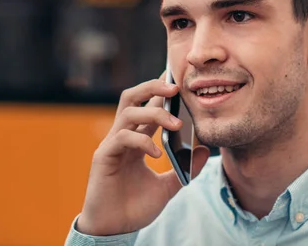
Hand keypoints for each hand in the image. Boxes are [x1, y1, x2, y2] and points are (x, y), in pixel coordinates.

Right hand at [76, 74, 209, 235]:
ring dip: (154, 114)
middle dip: (152, 87)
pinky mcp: (103, 157)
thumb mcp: (168, 187)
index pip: (148, 106)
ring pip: (128, 112)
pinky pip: (122, 138)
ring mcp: (112, 144)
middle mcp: (123, 136)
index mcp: (137, 139)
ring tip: (176, 125)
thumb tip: (204, 150)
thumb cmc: (135, 206)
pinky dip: (142, 142)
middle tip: (176, 88)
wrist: (115, 229)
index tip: (178, 78)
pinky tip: (157, 154)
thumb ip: (185, 168)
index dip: (161, 91)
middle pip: (132, 97)